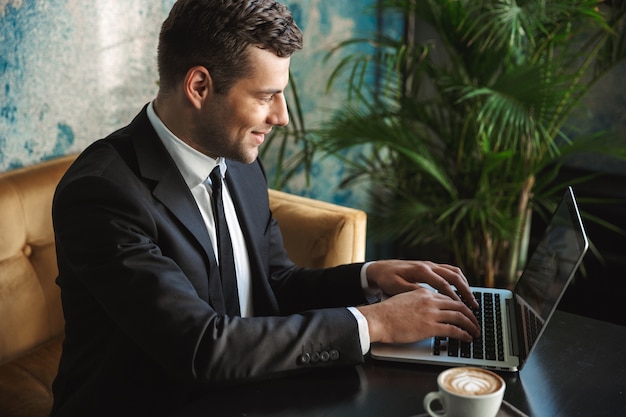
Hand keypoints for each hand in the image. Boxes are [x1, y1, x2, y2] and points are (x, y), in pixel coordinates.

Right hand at [357, 286, 480, 343]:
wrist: (378, 319)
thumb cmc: (386, 313)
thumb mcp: (404, 299)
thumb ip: (417, 301)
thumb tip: (425, 310)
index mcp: (424, 292)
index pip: (448, 297)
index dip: (460, 305)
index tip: (464, 312)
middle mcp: (430, 300)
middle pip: (458, 305)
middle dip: (470, 315)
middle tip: (475, 322)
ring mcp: (431, 313)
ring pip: (460, 316)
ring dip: (471, 325)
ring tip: (475, 332)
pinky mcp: (430, 327)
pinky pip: (454, 330)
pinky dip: (464, 334)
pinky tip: (467, 338)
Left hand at [365, 260, 478, 308]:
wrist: (379, 268)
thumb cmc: (386, 279)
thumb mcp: (396, 287)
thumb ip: (413, 291)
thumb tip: (429, 298)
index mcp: (420, 270)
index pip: (442, 283)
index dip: (453, 296)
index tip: (462, 308)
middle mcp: (428, 265)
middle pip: (453, 276)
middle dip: (465, 291)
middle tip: (474, 305)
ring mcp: (430, 265)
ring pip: (454, 272)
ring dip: (465, 285)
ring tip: (471, 299)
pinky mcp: (430, 267)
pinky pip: (449, 271)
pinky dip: (458, 280)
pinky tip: (462, 290)